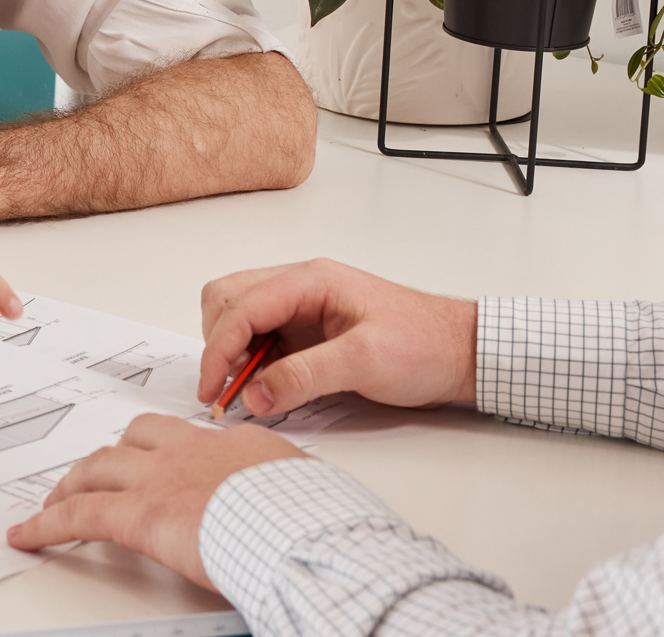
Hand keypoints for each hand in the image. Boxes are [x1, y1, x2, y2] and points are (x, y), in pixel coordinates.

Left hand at [6, 414, 304, 588]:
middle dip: (113, 457)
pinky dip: (45, 524)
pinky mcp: (137, 513)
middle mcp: (190, 451)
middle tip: (97, 476)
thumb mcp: (309, 494)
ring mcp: (159, 478)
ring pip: (98, 466)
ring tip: (56, 501)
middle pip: (135, 439)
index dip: (168, 453)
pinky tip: (27, 535)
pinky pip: (77, 514)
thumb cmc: (318, 520)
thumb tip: (296, 508)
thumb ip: (286, 493)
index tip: (162, 466)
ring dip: (73, 484)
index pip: (190, 439)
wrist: (303, 528)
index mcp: (235, 445)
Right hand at [199, 259, 477, 416]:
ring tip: (242, 391)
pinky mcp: (308, 331)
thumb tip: (254, 395)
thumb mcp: (364, 362)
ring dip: (231, 353)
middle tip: (222, 389)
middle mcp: (299, 287)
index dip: (219, 349)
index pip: (241, 307)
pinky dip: (250, 362)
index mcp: (310, 281)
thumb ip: (304, 377)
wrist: (463, 352)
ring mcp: (302, 307)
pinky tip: (263, 388)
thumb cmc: (425, 345)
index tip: (211, 388)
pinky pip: (262, 339)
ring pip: (239, 316)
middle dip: (218, 344)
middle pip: (227, 300)